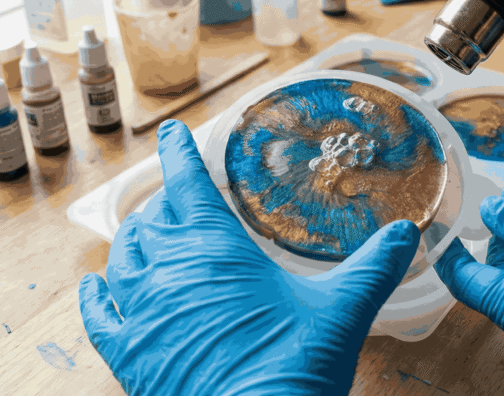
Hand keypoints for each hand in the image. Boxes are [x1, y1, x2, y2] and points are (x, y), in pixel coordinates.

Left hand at [78, 120, 419, 395]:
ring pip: (123, 256)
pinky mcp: (126, 354)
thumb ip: (375, 266)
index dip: (179, 152)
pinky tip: (96, 285)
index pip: (187, 181)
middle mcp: (168, 269)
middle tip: (182, 196)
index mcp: (215, 247)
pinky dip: (96, 294)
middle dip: (166, 201)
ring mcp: (140, 312)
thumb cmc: (294, 369)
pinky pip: (98, 314)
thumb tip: (407, 234)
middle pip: (153, 217)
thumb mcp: (343, 311)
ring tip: (149, 231)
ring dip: (136, 238)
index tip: (173, 133)